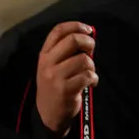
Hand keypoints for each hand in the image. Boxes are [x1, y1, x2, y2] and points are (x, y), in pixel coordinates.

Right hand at [35, 21, 97, 136]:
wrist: (48, 113)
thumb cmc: (54, 86)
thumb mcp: (52, 66)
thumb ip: (65, 51)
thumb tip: (88, 36)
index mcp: (44, 54)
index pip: (58, 31)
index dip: (75, 25)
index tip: (88, 29)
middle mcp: (47, 63)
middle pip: (73, 40)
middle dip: (88, 42)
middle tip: (91, 50)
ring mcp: (55, 76)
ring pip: (84, 59)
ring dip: (92, 66)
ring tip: (89, 73)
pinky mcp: (66, 89)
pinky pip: (88, 76)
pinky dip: (94, 79)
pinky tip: (90, 84)